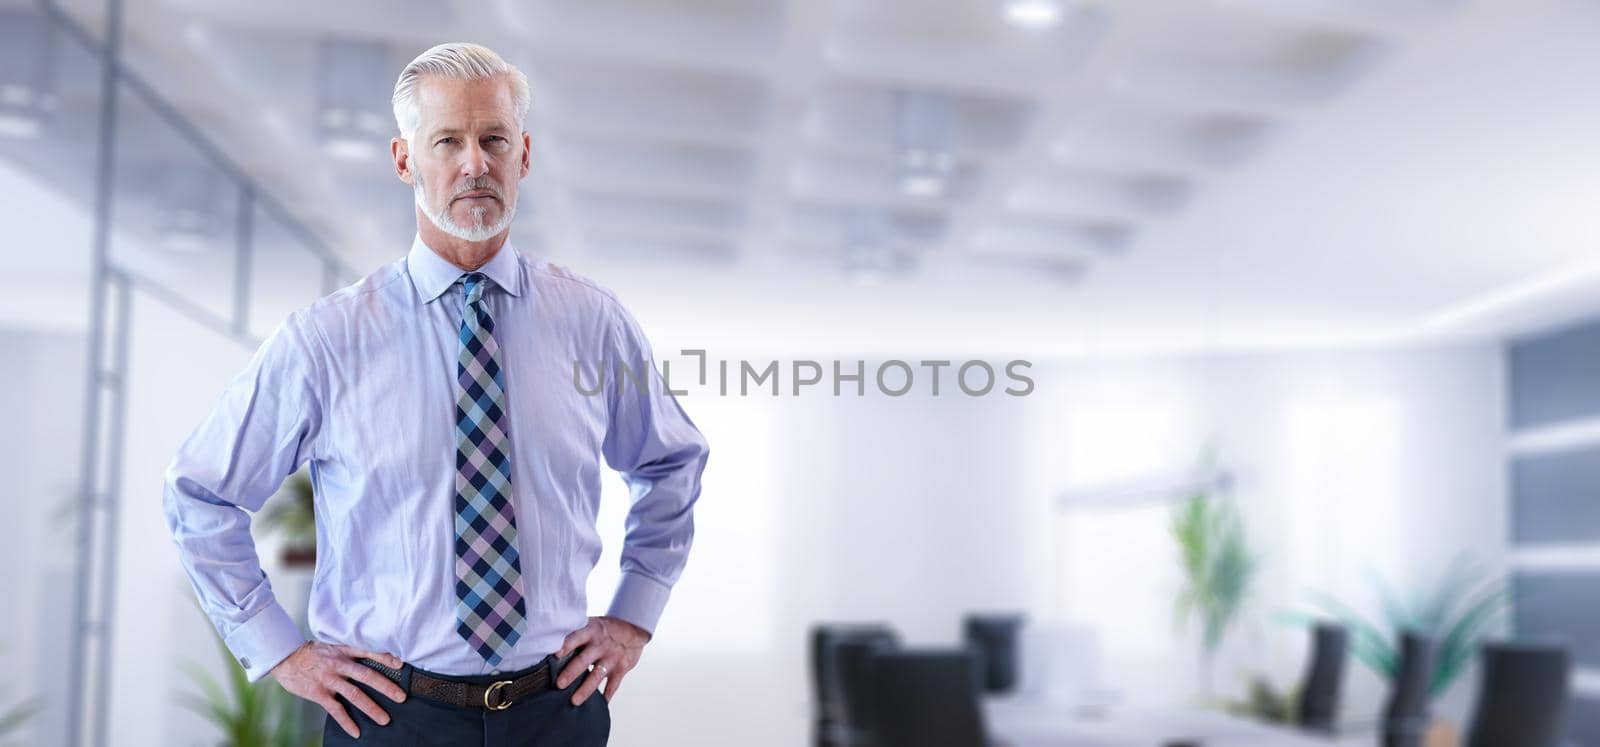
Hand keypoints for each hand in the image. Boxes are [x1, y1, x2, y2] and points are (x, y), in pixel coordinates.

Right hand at [268, 641, 406, 738]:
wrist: (285, 657)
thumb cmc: (313, 652)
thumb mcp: (332, 645)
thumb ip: (350, 652)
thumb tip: (373, 658)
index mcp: (344, 650)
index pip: (368, 651)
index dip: (385, 657)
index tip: (401, 665)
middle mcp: (338, 664)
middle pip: (366, 675)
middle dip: (386, 687)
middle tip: (402, 697)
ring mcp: (329, 679)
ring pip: (354, 694)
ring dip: (371, 708)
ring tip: (384, 719)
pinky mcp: (318, 693)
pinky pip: (335, 709)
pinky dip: (346, 722)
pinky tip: (356, 732)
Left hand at [555, 616, 650, 705]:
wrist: (633, 629)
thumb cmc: (604, 629)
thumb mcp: (592, 624)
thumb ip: (575, 634)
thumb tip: (549, 645)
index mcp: (591, 631)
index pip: (576, 637)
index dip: (566, 646)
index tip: (555, 655)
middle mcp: (601, 645)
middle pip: (584, 660)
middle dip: (571, 673)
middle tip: (559, 684)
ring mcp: (612, 658)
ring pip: (597, 676)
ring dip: (585, 689)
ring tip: (574, 701)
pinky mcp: (621, 668)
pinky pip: (613, 685)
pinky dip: (606, 696)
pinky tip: (599, 705)